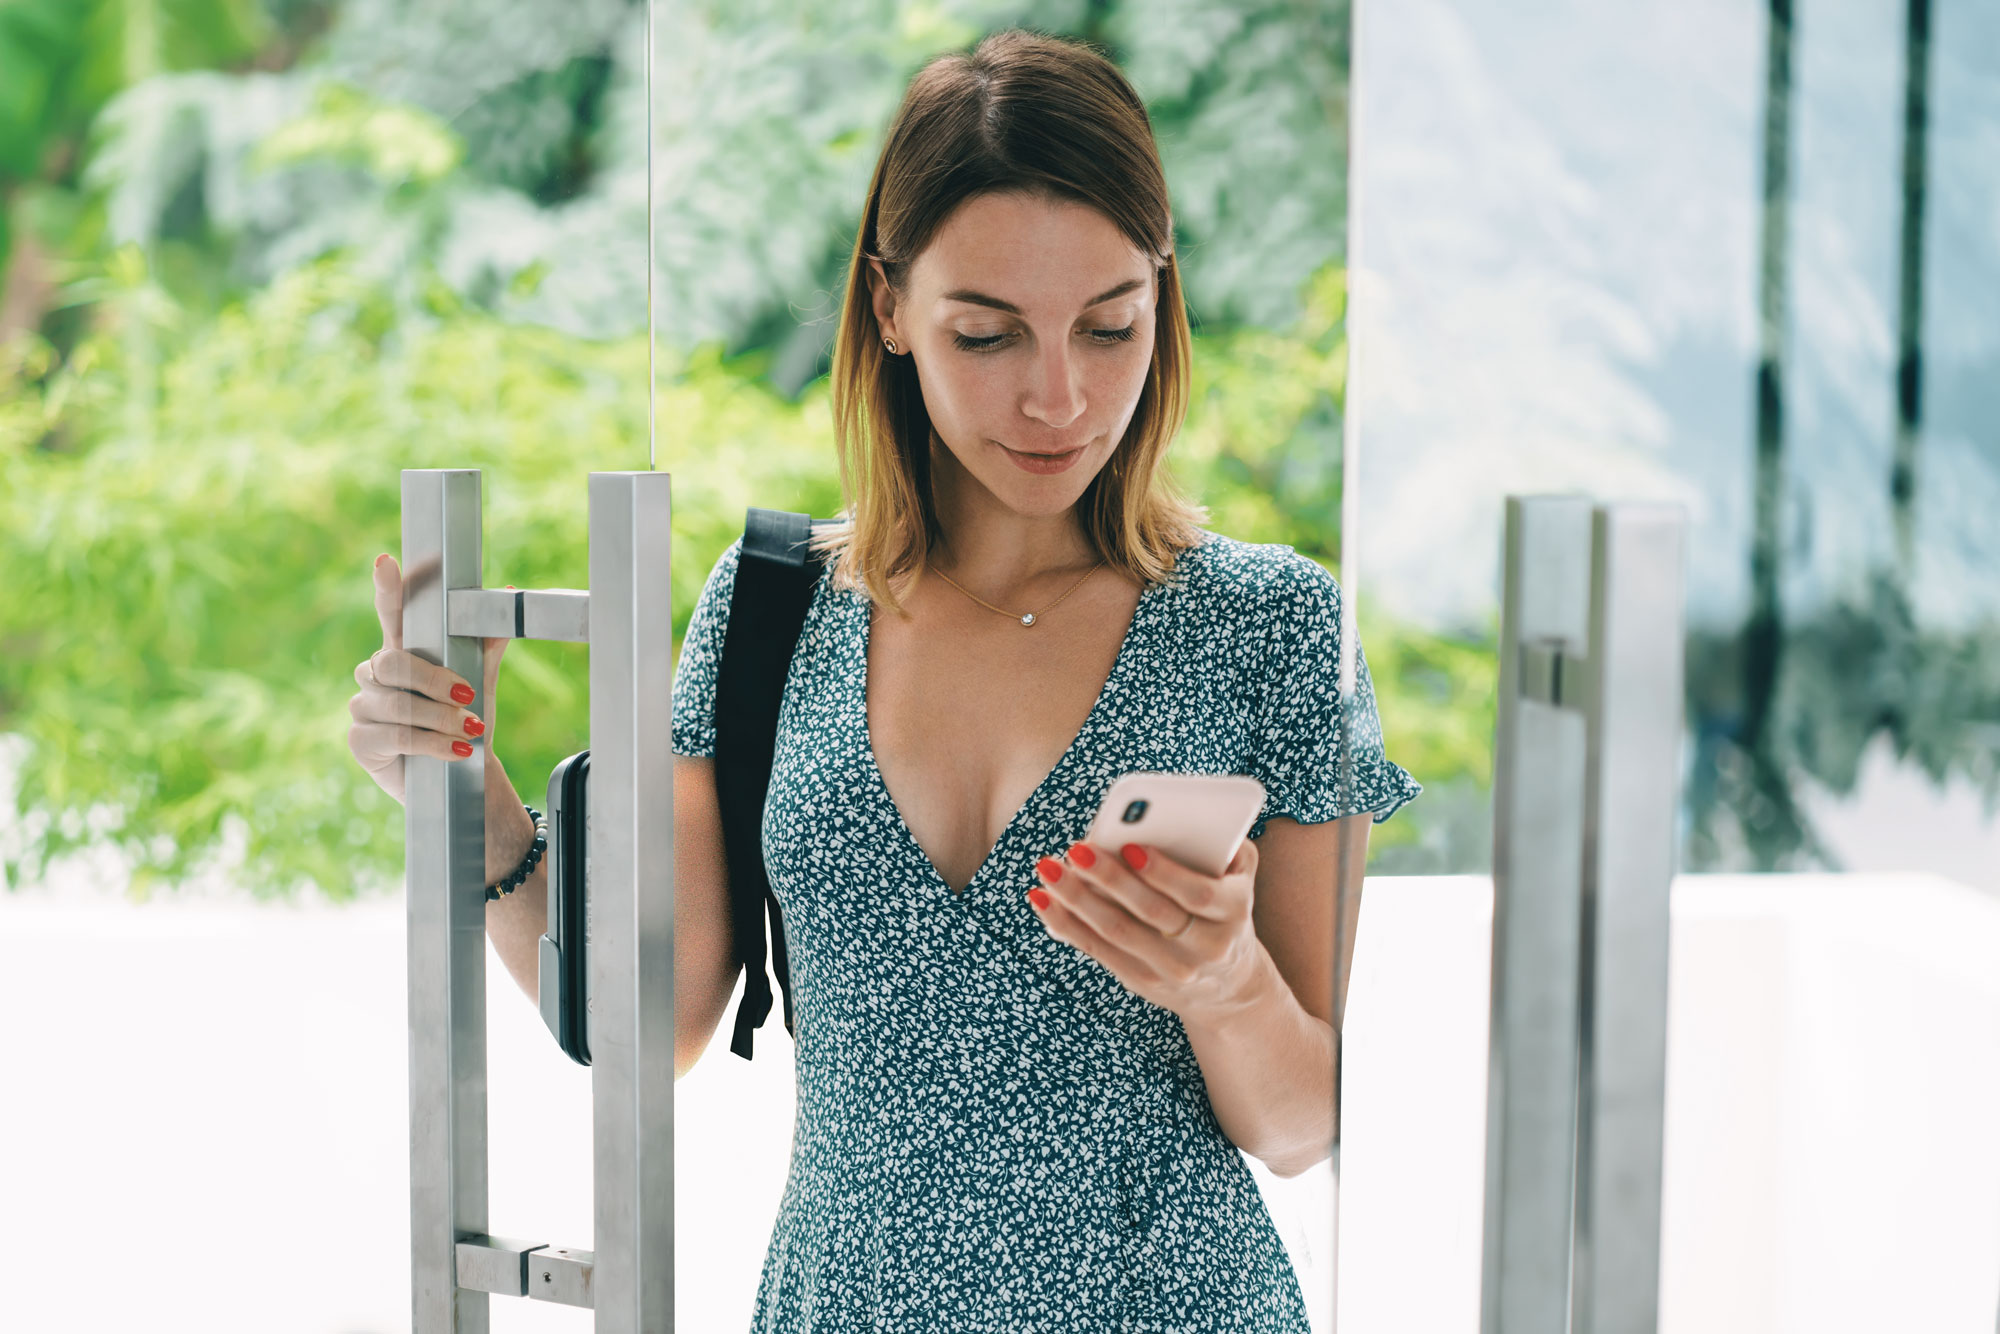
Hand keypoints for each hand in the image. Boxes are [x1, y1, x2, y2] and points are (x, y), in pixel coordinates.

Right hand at [346, 553, 510, 805]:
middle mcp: (375, 673)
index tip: (385, 562)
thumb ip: (487, 644)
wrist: (457, 776)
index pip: (391, 614)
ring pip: (397, 704)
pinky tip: (456, 751)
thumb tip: (505, 595)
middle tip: (468, 695)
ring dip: (440, 718)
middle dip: (433, 680)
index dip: (387, 589)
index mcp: (402, 651)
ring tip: (469, 729)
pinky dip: (432, 744)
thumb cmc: (462, 721)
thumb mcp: (480, 681)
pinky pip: (395, 736)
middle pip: (393, 662)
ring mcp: (363, 706)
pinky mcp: (360, 741)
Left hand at [1028, 836, 1266, 1024]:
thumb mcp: (1238, 877)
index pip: (1197, 894)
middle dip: (1110, 879)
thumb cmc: (1224, 906)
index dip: (1163, 872)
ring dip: (1078, 901)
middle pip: (1151, 912)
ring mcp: (1174, 971)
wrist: (1227, 982)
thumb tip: (1180, 817)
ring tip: (1049, 870)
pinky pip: (1100, 951)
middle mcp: (1208, 947)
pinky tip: (1043, 900)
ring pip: (1119, 933)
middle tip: (1076, 850)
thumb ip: (1225, 846)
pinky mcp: (1143, 982)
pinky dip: (1067, 925)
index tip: (1130, 846)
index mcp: (1234, 912)